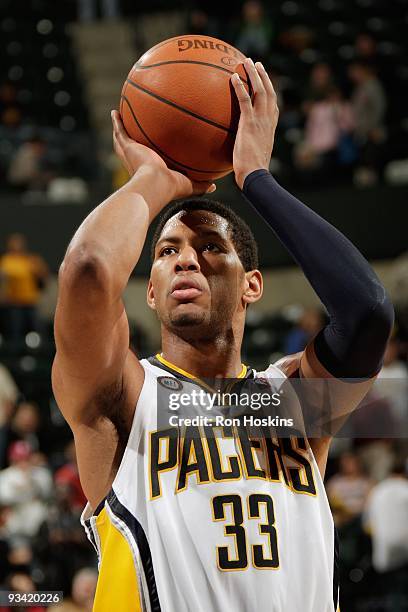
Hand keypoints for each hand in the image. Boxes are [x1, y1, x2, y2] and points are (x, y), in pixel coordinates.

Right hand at [111, 110, 215, 199]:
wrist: (156, 184)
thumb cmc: (171, 187)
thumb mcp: (189, 185)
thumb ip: (201, 184)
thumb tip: (214, 185)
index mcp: (151, 168)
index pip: (149, 158)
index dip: (148, 151)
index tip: (150, 145)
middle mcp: (138, 161)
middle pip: (132, 147)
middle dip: (130, 139)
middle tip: (130, 128)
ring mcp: (130, 154)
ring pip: (122, 138)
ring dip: (120, 128)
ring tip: (118, 116)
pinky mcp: (127, 147)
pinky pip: (120, 131)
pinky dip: (116, 122)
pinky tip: (115, 112)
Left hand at [231, 58, 278, 189]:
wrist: (255, 175)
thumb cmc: (252, 171)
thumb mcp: (252, 155)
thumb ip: (247, 146)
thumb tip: (237, 149)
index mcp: (270, 127)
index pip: (272, 105)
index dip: (269, 91)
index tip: (265, 81)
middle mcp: (268, 120)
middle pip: (269, 92)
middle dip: (263, 76)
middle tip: (256, 64)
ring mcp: (260, 121)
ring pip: (260, 91)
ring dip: (253, 74)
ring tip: (247, 62)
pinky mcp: (250, 123)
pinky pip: (245, 100)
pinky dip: (240, 87)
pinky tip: (232, 77)